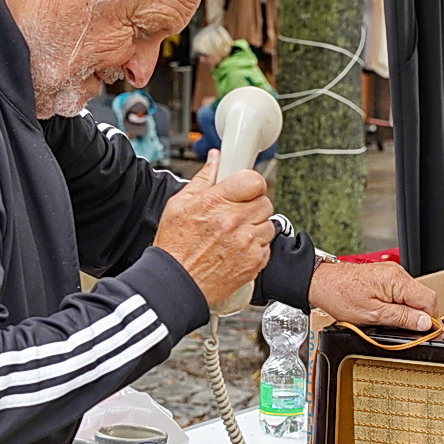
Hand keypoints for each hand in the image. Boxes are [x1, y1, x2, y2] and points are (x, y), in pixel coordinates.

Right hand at [154, 152, 273, 305]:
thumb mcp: (179, 205)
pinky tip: (237, 249)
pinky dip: (256, 247)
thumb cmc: (175, 247)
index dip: (250, 184)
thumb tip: (216, 159)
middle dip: (252, 206)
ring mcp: (246, 243)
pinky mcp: (254, 262)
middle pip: (264, 201)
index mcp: (216, 203)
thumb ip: (204, 179)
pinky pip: (267, 246)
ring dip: (256, 227)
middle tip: (237, 214)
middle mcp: (233, 221)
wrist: (176, 283)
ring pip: (269, 224)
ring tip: (235, 234)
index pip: (253, 180)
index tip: (245, 189)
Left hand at [309, 260, 437, 331]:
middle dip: (419, 317)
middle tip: (407, 332)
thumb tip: (426, 323)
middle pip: (423, 298)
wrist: (322, 283)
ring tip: (392, 323)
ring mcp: (392, 275)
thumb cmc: (341, 296)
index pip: (429, 300)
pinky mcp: (386, 278)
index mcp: (397, 281)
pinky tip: (387, 314)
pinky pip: (402, 294)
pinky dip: (400, 306)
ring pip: (413, 297)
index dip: (432, 320)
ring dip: (409, 312)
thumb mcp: (373, 315)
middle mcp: (398, 274)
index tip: (430, 334)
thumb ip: (402, 318)